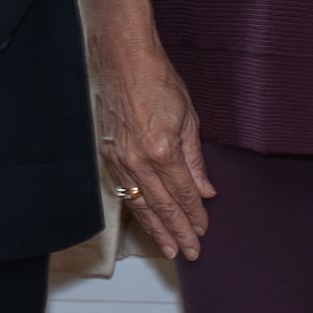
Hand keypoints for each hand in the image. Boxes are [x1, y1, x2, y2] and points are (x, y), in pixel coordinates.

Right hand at [89, 30, 213, 259]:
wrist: (122, 59)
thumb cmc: (157, 80)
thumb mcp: (188, 117)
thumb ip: (195, 159)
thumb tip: (205, 190)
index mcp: (163, 150)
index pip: (183, 194)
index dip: (195, 216)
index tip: (203, 231)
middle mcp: (139, 160)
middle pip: (162, 207)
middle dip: (177, 232)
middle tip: (189, 253)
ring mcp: (119, 159)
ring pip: (139, 204)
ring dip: (155, 228)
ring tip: (167, 248)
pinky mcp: (107, 154)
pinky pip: (123, 189)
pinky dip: (135, 208)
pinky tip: (144, 219)